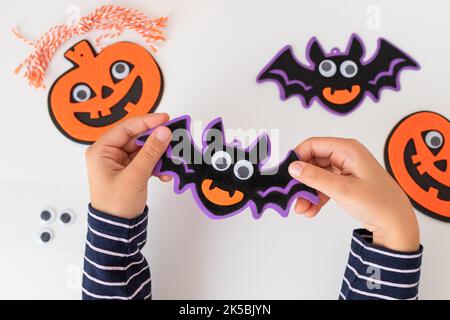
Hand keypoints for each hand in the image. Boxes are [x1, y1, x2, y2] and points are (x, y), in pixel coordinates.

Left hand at [86, 113, 171, 218]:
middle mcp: (110, 154)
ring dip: (159, 154)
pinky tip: (166, 173)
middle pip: (137, 138)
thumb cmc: (116, 205)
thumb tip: (163, 132)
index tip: (165, 119)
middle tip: (174, 137)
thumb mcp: (135, 176)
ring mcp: (120, 164)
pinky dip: (157, 165)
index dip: (146, 122)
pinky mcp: (131, 172)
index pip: (126, 128)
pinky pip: (146, 161)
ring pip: (144, 150)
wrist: (117, 229)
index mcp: (101, 151)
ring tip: (172, 157)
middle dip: (156, 140)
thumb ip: (150, 152)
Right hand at [288, 137, 419, 251]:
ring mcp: (345, 170)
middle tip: (292, 195)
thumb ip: (315, 177)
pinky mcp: (345, 183)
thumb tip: (293, 167)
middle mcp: (345, 156)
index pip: (313, 145)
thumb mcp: (342, 189)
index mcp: (347, 149)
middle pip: (313, 161)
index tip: (286, 174)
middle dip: (301, 180)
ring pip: (317, 176)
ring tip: (302, 208)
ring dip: (307, 191)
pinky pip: (324, 186)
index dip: (297, 157)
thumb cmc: (378, 203)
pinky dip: (316, 197)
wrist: (396, 224)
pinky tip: (311, 210)